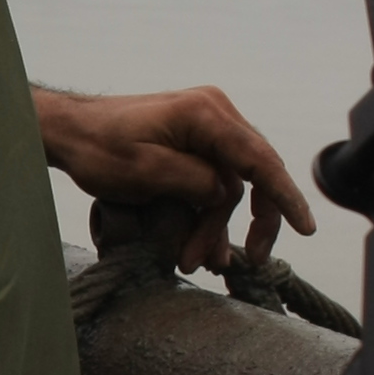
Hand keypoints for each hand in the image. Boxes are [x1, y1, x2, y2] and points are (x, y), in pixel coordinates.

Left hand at [32, 84, 316, 270]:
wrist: (67, 132)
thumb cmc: (97, 147)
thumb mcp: (146, 172)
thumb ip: (195, 184)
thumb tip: (227, 196)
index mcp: (206, 114)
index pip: (259, 160)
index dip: (285, 196)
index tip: (305, 228)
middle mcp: (214, 113)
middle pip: (253, 173)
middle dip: (252, 221)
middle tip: (250, 259)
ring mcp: (204, 126)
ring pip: (231, 184)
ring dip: (217, 225)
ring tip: (197, 261)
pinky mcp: (192, 142)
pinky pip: (213, 181)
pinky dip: (208, 213)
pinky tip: (201, 246)